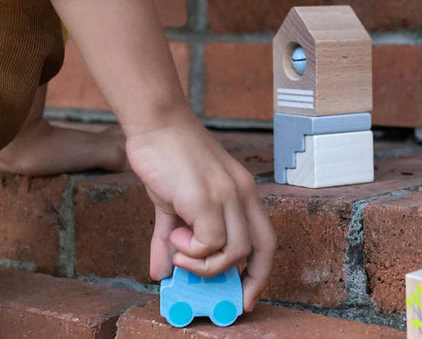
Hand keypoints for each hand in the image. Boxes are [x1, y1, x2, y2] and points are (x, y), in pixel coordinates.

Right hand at [126, 116, 274, 311]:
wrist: (155, 123)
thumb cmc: (166, 158)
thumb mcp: (173, 205)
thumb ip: (170, 240)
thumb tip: (160, 272)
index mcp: (243, 192)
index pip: (266, 239)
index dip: (260, 271)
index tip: (246, 296)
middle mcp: (242, 193)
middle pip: (260, 249)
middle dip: (248, 282)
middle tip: (224, 299)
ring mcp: (227, 195)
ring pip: (234, 252)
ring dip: (203, 264)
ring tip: (178, 249)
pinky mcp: (206, 198)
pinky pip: (210, 243)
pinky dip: (191, 251)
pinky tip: (173, 235)